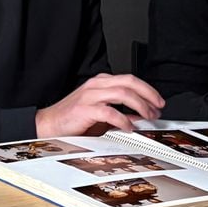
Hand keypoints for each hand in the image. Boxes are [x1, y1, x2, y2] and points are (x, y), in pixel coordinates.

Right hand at [35, 73, 164, 136]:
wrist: (49, 124)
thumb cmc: (73, 119)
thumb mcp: (101, 115)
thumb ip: (120, 114)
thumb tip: (140, 118)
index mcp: (100, 83)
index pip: (129, 79)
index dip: (147, 89)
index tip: (158, 102)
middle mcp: (96, 85)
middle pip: (129, 82)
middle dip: (148, 94)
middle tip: (158, 107)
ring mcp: (90, 96)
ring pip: (122, 93)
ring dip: (139, 105)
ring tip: (148, 116)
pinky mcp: (84, 109)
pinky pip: (109, 111)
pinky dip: (123, 119)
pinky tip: (129, 126)